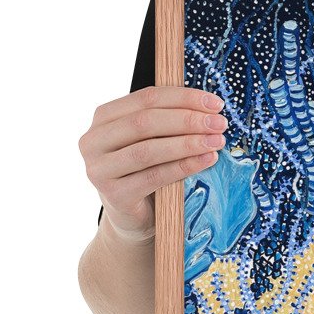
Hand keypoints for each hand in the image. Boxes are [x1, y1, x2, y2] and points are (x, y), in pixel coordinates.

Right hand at [79, 85, 226, 240]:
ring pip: (148, 150)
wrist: (133, 216)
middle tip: (219, 123)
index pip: (146, 97)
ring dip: (188, 143)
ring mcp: (99, 169)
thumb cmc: (146, 169)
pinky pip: (154, 177)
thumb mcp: (153, 139)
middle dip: (188, 120)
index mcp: (104, 117)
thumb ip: (169, 119)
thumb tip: (210, 106)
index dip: (184, 98)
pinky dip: (184, 166)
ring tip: (217, 141)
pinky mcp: (114, 195)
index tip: (216, 103)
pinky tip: (207, 160)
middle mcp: (93, 140)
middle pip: (145, 122)